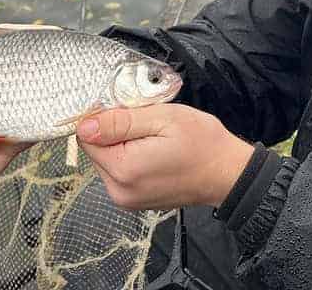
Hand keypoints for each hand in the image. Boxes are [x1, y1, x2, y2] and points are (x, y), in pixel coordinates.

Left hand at [77, 104, 252, 210]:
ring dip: (123, 144)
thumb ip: (120, 122)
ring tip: (154, 137)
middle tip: (147, 122)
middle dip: (114, 131)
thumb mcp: (163, 118)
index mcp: (123, 169)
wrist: (228, 173)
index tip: (130, 110)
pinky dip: (132, 157)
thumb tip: (83, 125)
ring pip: (107, 160)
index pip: (87, 138)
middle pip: (96, 150)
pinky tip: (155, 151)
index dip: (104, 117)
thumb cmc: (202, 142)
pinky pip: (120, 172)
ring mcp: (127, 199)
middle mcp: (119, 190)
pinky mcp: (135, 201)